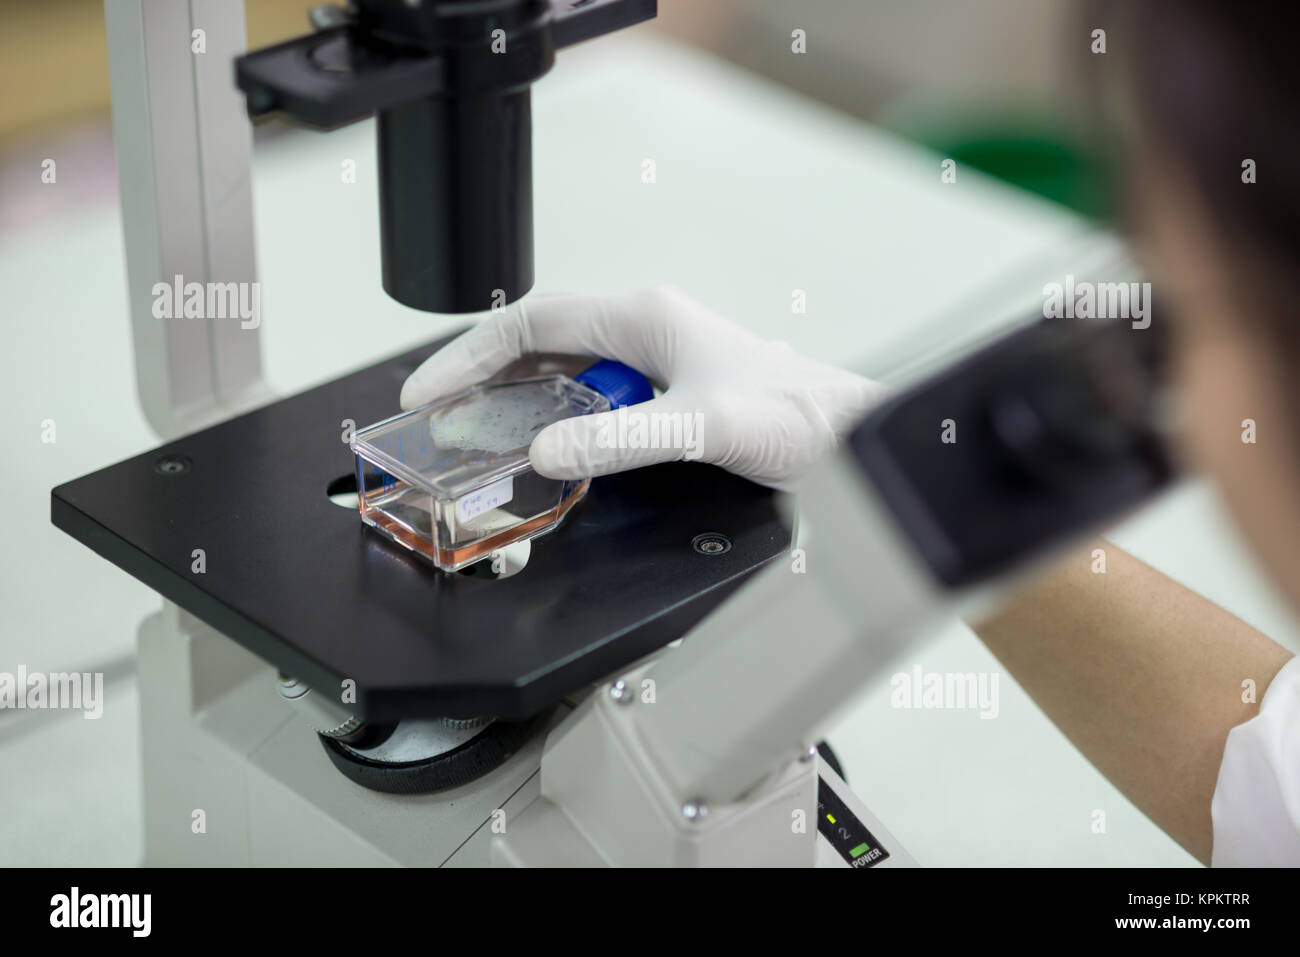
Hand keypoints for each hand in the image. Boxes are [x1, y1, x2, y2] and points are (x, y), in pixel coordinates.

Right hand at [400, 286, 887, 490]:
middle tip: (436, 414)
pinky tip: (544, 443)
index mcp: (643, 318)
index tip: (431, 391)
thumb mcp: (700, 428)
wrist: (847, 433)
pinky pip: (591, 396)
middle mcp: (643, 329)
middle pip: (537, 341)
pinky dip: (556, 417)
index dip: (471, 355)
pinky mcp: (665, 389)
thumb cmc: (796, 413)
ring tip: (472, 430)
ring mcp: (654, 358)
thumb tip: (546, 451)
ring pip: (562, 369)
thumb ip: (620, 441)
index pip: (532, 324)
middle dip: (480, 373)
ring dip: (515, 396)